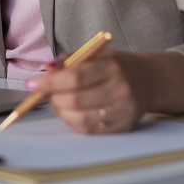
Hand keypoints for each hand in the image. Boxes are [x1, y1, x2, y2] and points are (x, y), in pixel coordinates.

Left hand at [26, 52, 151, 133]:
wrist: (150, 80)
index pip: (75, 77)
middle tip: (45, 93)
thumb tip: (46, 70)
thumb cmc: (117, 65)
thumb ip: (69, 59)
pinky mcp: (123, 126)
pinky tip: (71, 112)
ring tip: (58, 102)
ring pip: (81, 119)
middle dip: (53, 98)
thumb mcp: (96, 53)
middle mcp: (120, 89)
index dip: (50, 82)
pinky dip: (73, 122)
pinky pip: (90, 129)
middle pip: (76, 100)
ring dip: (61, 112)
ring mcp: (123, 110)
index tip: (32, 83)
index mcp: (112, 66)